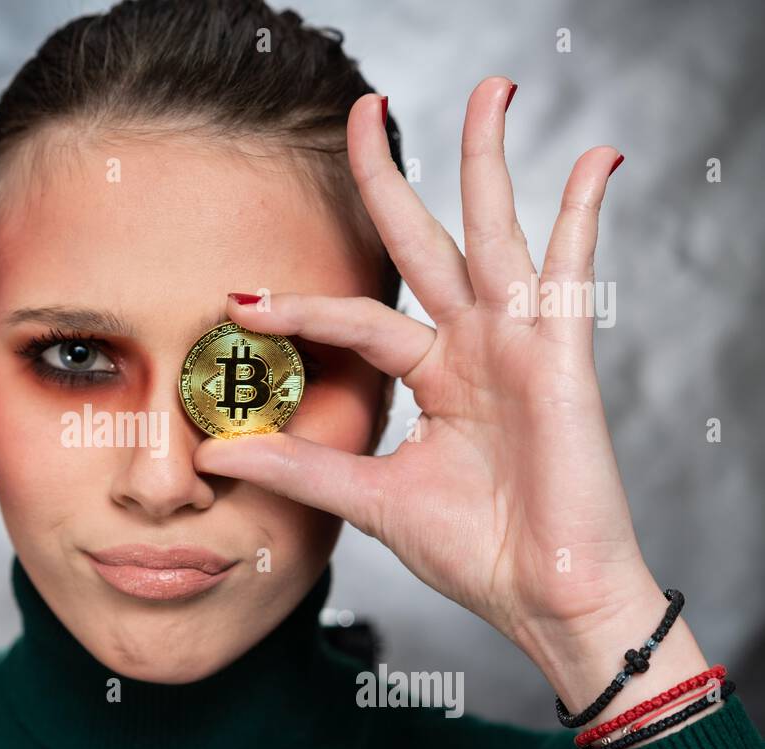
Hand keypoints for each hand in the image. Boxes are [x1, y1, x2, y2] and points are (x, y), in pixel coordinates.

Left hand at [195, 77, 669, 668]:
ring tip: (488, 90)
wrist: (544, 599)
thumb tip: (211, 452)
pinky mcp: (560, 356)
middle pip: (421, 241)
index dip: (297, 307)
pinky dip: (585, 212)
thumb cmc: (476, 551)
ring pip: (494, 230)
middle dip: (391, 175)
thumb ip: (296, 468)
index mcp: (431, 374)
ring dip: (490, 159)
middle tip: (362, 108)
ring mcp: (516, 343)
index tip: (235, 301)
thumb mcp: (366, 499)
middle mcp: (472, 345)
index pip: (354, 318)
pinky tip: (596, 160)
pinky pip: (572, 270)